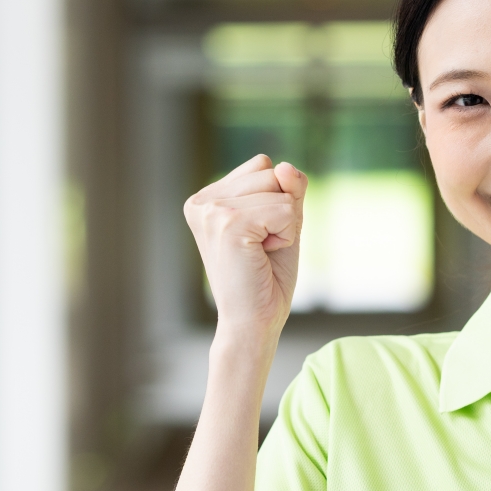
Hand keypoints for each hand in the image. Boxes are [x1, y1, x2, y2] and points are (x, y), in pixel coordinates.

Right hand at [184, 155, 306, 338]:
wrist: (252, 324)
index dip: (277, 200)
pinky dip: (286, 234)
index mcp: (206, 198)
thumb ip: (288, 189)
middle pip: (271, 170)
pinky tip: (262, 256)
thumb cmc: (266, 280)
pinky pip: (284, 209)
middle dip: (282, 209)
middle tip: (261, 248)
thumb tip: (284, 167)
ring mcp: (211, 210)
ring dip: (284, 223)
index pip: (263, 165)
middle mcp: (202, 201)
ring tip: (260, 252)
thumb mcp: (284, 223)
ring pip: (279, 188)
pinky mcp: (227, 222)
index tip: (259, 236)